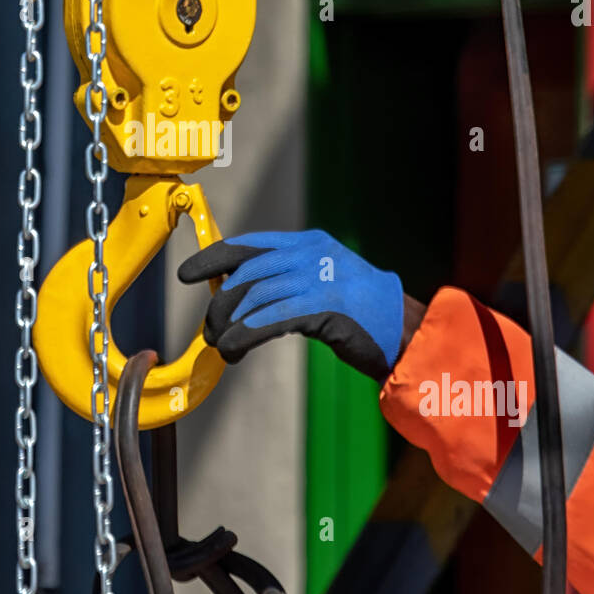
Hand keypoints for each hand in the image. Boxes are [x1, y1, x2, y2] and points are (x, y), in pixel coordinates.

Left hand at [178, 229, 407, 381]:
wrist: (406, 330)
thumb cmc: (360, 313)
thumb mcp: (321, 282)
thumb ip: (285, 280)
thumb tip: (236, 295)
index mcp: (307, 244)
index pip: (248, 245)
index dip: (213, 258)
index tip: (187, 274)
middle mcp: (310, 255)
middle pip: (246, 275)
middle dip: (221, 304)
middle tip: (211, 330)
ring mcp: (319, 279)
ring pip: (254, 298)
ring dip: (229, 325)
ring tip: (222, 346)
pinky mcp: (324, 308)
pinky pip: (271, 319)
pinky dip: (245, 335)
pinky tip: (234, 349)